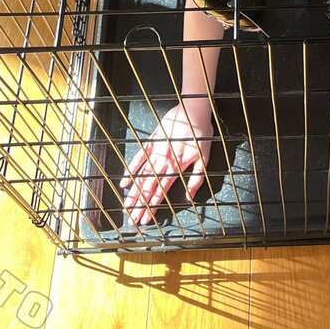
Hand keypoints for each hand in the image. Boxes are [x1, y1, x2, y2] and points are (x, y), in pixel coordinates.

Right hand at [120, 103, 212, 225]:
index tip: (146, 219)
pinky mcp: (151, 140)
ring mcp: (155, 150)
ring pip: (142, 175)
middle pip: (149, 187)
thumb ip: (196, 179)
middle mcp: (164, 160)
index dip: (153, 206)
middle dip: (140, 204)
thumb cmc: (201, 134)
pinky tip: (124, 182)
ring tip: (126, 206)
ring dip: (134, 192)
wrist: (193, 109)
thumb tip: (189, 197)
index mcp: (177, 166)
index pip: (162, 191)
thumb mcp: (205, 157)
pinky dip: (131, 169)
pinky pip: (139, 156)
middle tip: (132, 219)